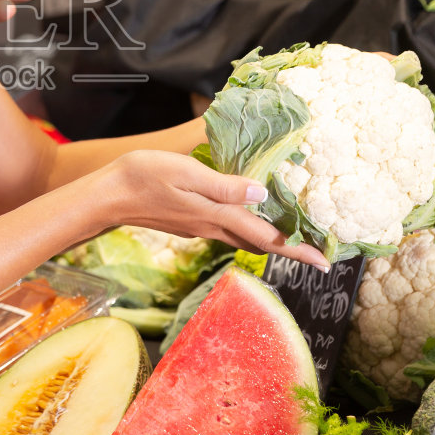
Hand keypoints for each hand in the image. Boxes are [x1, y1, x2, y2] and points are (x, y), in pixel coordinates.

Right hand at [95, 150, 330, 270]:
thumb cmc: (143, 177)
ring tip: (295, 236)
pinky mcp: (192, 222)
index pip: (266, 237)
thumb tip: (261, 194)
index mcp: (216, 216)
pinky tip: (254, 216)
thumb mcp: (185, 173)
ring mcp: (201, 227)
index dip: (298, 248)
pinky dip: (251, 229)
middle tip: (320, 253)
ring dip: (273, 240)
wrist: (108, 196)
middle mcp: (213, 227)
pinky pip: (231, 230)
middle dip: (292, 249)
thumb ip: (224, 186)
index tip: (326, 261)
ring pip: (246, 239)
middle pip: (261, 243)